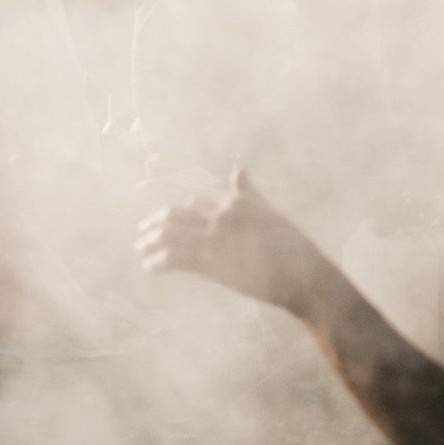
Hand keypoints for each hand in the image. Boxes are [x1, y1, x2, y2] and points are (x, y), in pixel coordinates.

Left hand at [137, 168, 333, 311]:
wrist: (302, 276)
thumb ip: (249, 193)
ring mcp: (213, 238)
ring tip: (141, 249)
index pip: (197, 203)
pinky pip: (173, 259)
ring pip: (168, 235)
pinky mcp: (209, 262)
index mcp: (235, 203)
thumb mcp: (270, 213)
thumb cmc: (294, 249)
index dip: (181, 213)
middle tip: (142, 231)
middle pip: (175, 215)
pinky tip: (150, 268)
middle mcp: (221, 216)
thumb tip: (238, 168)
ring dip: (150, 242)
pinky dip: (157, 263)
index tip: (171, 221)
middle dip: (155, 223)